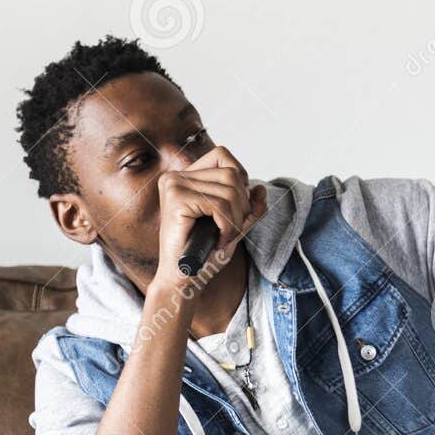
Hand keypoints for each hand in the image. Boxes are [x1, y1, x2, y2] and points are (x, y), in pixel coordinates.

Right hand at [154, 145, 267, 286]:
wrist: (183, 278)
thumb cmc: (205, 252)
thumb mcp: (235, 225)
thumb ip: (250, 207)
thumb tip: (260, 189)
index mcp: (186, 176)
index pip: (223, 156)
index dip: (240, 179)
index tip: (237, 206)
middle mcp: (176, 176)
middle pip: (232, 174)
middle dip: (242, 205)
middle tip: (232, 228)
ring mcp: (174, 186)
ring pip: (229, 190)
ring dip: (236, 219)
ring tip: (225, 236)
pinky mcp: (176, 199)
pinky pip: (220, 205)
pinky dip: (228, 226)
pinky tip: (219, 239)